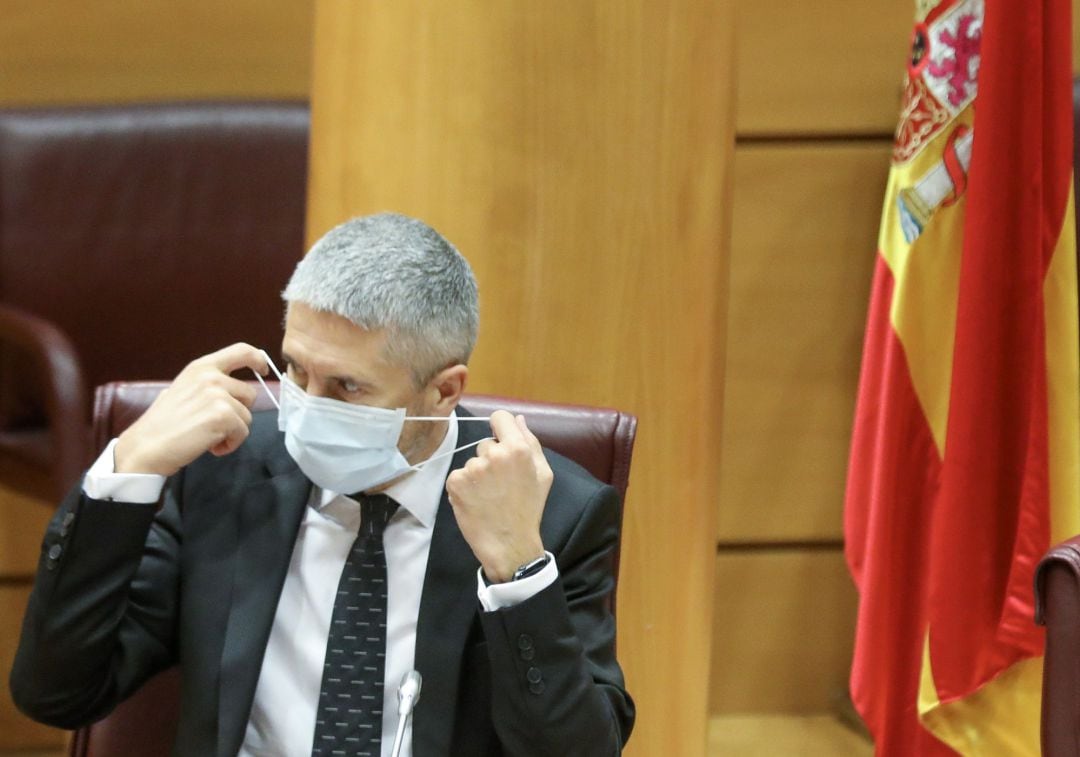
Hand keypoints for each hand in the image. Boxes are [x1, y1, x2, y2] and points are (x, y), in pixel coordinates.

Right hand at [114, 343, 267, 475]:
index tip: (263, 370)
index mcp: (201, 367)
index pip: (241, 351)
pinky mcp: (223, 415)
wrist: (146, 447)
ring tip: (207, 436)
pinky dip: (230, 444)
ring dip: (232, 431)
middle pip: (250, 393)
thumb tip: (230, 386)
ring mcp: (218, 394)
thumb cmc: (163, 424)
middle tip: (213, 425)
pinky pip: (243, 432)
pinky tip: (211, 447)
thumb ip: (207, 384)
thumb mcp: (183, 390)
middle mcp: (211, 376)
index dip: (258, 359)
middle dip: (238, 412)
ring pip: (247, 416)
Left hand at [445, 410, 552, 582]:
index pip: (500, 417)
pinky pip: (459, 476)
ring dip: (478, 475)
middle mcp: (493, 453)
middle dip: (491, 458)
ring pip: (472, 462)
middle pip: (486, 443)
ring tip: (489, 496)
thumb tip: (518, 419)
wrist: (509, 544)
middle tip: (500, 484)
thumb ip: (531, 442)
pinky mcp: (455, 482)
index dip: (501, 428)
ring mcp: (472, 468)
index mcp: (518, 448)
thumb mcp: (543, 474)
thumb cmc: (529, 509)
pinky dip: (464, 487)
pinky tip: (476, 501)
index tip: (502, 442)